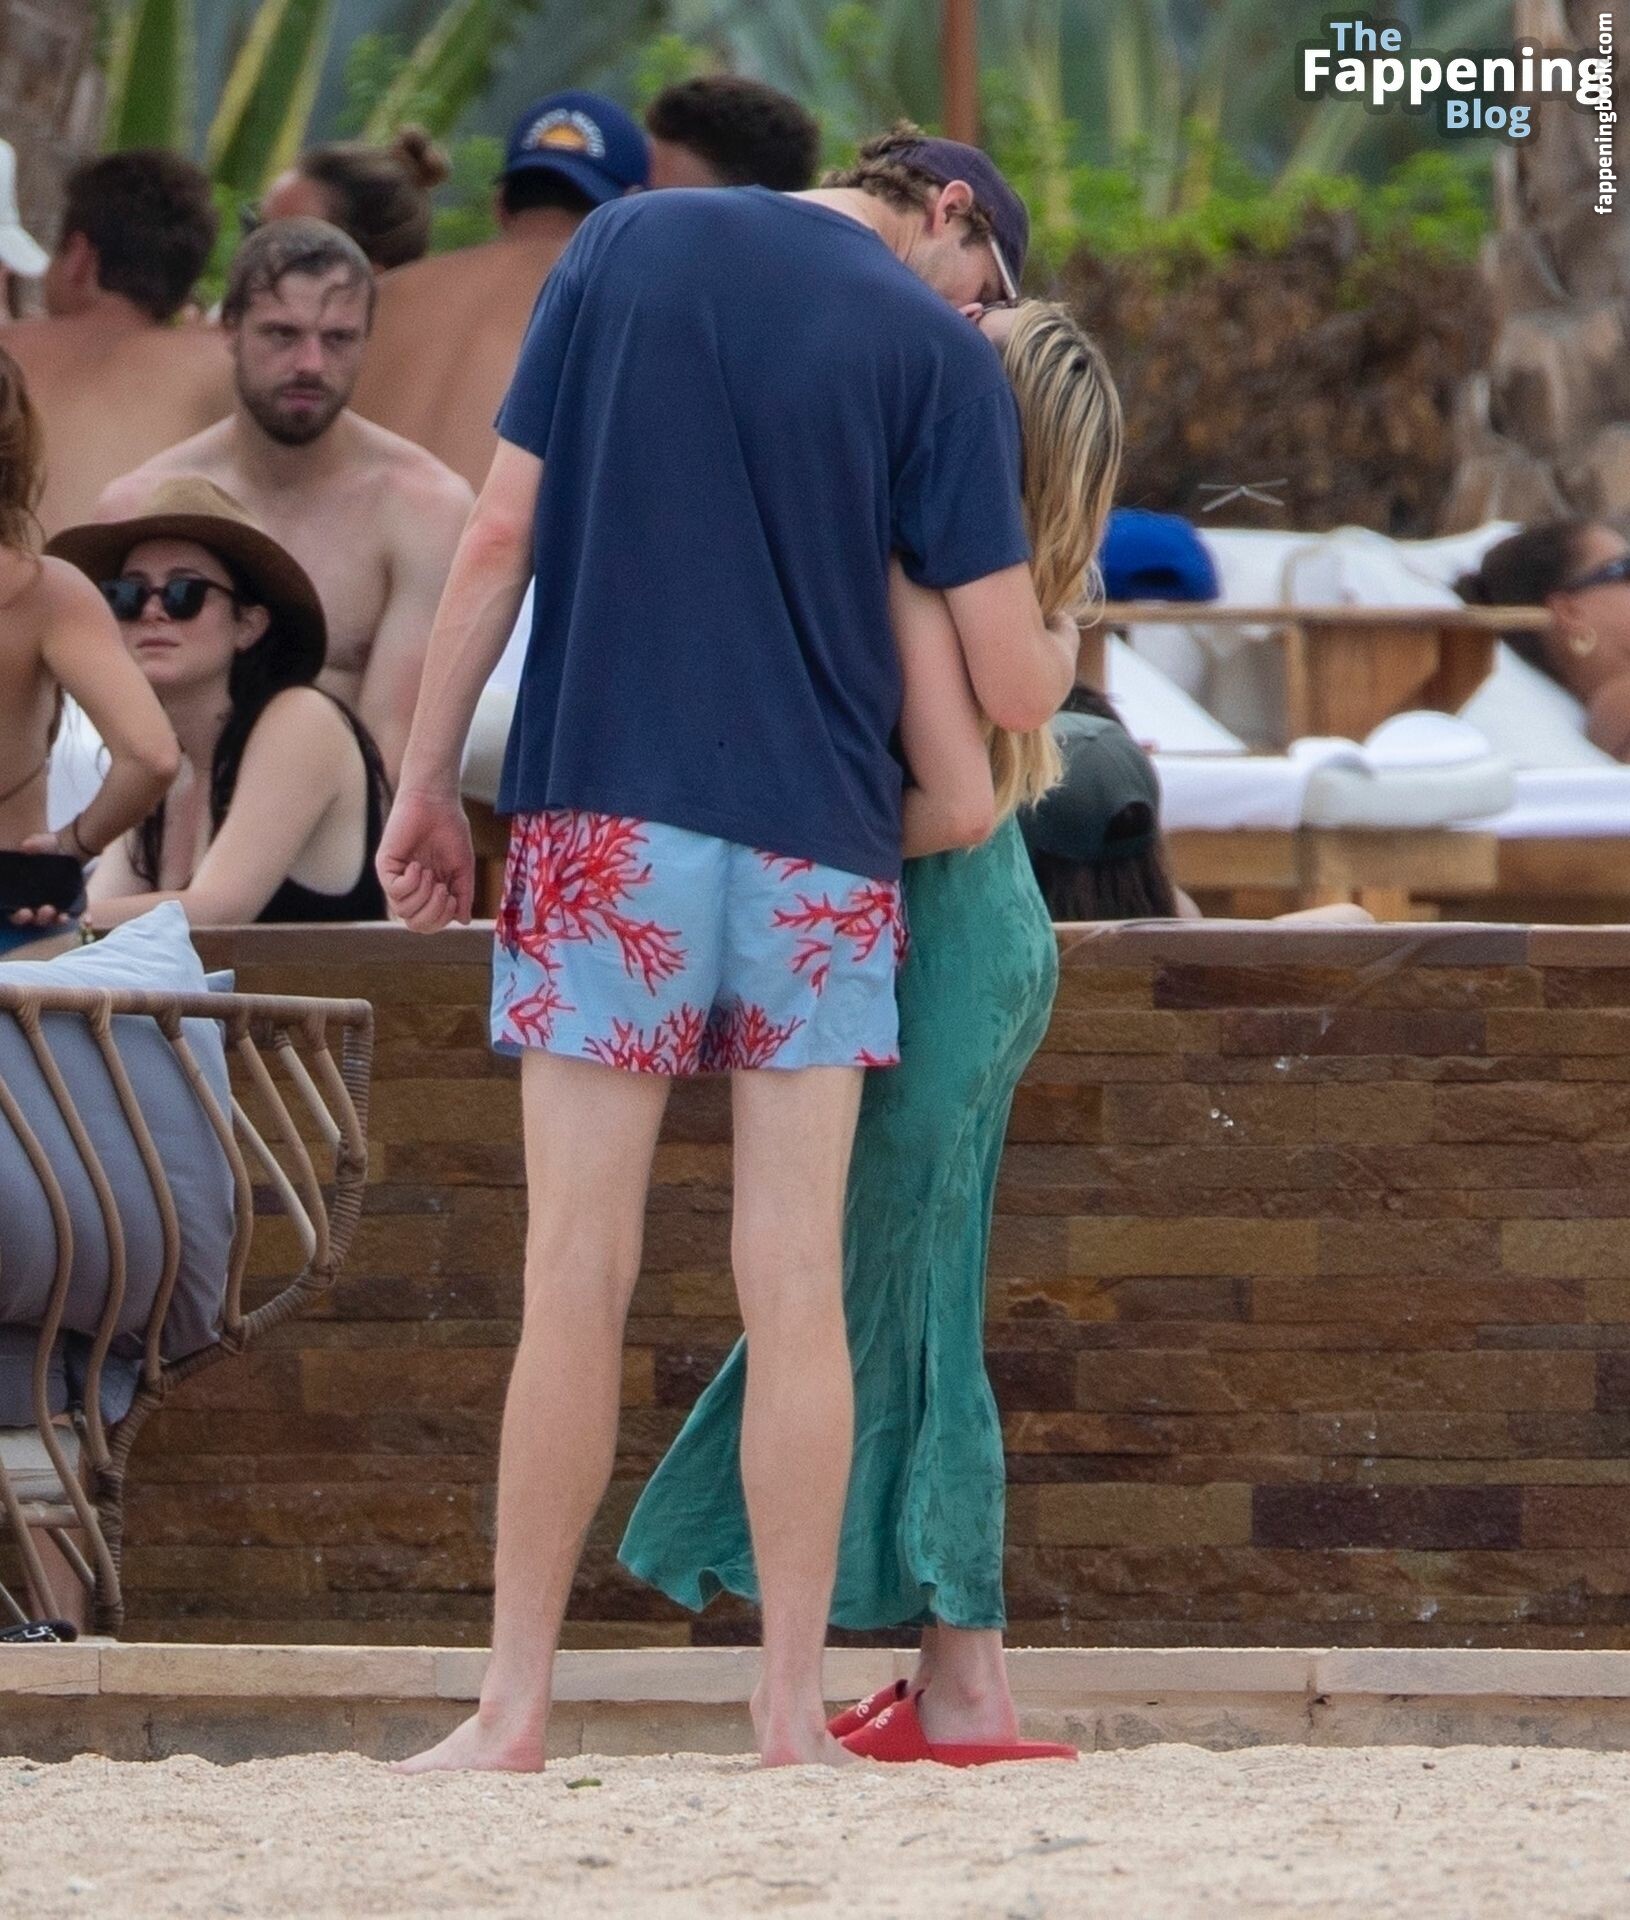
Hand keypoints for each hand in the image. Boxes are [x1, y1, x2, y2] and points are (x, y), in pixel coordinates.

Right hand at [10, 833, 78, 925]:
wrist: (72, 849)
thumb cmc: (49, 848)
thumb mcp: (42, 842)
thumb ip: (35, 842)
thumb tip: (27, 845)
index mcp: (19, 891)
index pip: (12, 910)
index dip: (16, 915)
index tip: (23, 911)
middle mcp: (31, 902)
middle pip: (27, 919)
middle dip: (31, 918)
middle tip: (36, 911)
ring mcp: (47, 905)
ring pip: (45, 921)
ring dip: (48, 919)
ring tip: (55, 913)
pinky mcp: (64, 906)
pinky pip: (62, 917)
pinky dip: (63, 919)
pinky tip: (68, 917)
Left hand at [376, 787, 474, 932]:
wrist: (437, 803)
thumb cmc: (450, 830)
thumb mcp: (463, 868)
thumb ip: (463, 895)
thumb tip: (463, 921)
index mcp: (429, 892)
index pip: (429, 924)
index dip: (442, 918)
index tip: (453, 897)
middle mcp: (411, 889)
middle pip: (415, 924)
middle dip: (433, 913)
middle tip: (444, 890)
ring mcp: (397, 878)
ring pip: (404, 911)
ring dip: (423, 895)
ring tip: (430, 872)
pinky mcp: (385, 866)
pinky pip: (395, 890)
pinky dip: (411, 882)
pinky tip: (417, 865)